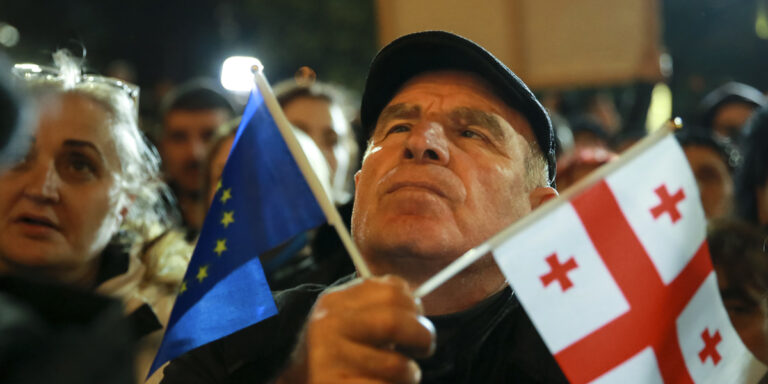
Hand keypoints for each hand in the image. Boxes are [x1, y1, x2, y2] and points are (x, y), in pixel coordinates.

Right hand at [277, 275, 435, 383]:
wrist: (298, 375)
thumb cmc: (340, 347)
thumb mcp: (350, 315)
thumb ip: (381, 304)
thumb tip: (419, 304)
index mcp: (337, 301)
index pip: (392, 290)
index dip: (415, 308)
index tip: (417, 321)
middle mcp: (329, 326)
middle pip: (393, 323)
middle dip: (422, 337)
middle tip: (424, 348)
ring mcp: (330, 360)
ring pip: (396, 365)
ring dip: (411, 374)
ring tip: (403, 374)